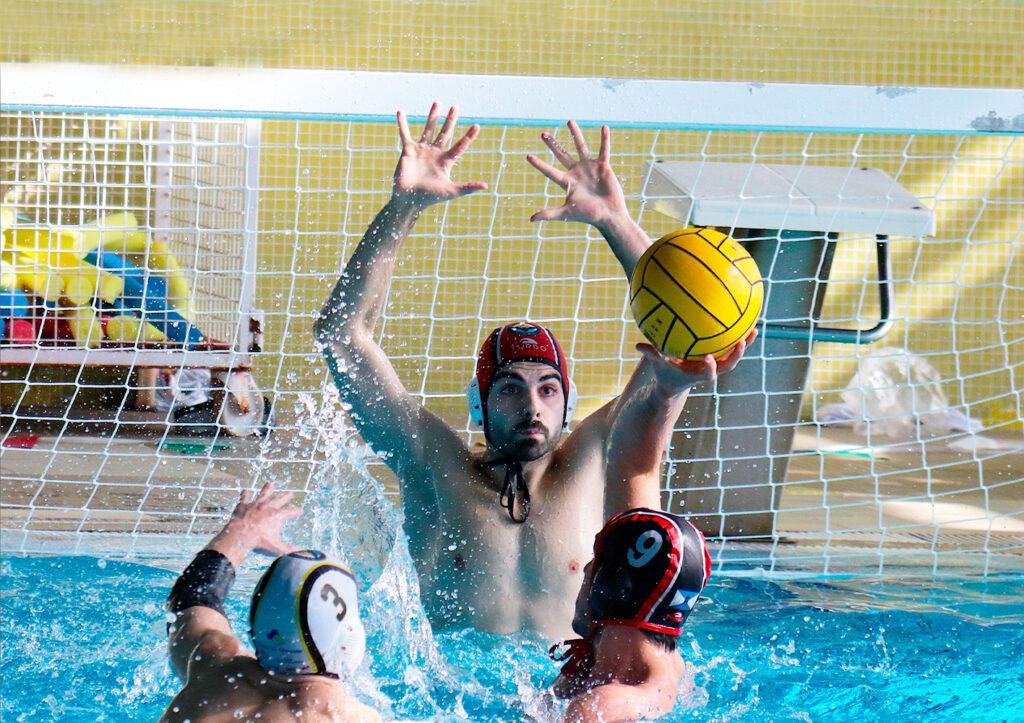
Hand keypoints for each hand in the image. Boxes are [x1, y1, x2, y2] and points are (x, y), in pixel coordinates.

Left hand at [208, 482, 301, 565]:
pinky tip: (245, 491)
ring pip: (263, 494)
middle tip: (290, 494)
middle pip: (280, 499)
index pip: (291, 511)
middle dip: (286, 496)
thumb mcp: (276, 548)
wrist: (240, 537)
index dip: (296, 511)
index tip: (300, 511)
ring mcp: (255, 505)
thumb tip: (301, 553)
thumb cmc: (259, 542)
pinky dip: (245, 495)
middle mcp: (268, 507)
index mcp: (278, 516)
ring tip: (270, 484)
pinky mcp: (243, 505)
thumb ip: (289, 550)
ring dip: (267, 489)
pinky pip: (245, 498)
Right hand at [392, 102, 487, 208]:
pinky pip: (404, 134)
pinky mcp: (408, 150)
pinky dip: (402, 123)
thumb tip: (486, 186)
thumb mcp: (452, 192)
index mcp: (446, 161)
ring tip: (437, 102)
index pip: (460, 146)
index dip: (468, 136)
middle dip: (450, 120)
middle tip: (455, 107)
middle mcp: (435, 153)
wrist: (410, 200)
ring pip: (428, 129)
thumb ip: (468, 187)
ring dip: (433, 116)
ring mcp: (422, 150)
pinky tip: (400, 112)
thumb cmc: (431, 198)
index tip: (477, 126)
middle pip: (445, 133)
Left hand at [526, 121, 629, 228]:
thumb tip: (531, 219)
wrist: (608, 215)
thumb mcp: (566, 213)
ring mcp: (589, 167)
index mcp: (567, 182)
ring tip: (569, 121)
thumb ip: (549, 213)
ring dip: (575, 134)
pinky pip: (603, 150)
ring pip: (580, 147)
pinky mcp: (603, 166)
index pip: (549, 171)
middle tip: (542, 134)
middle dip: (552, 145)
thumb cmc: (588, 215)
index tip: (528, 156)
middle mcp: (576, 172)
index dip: (539, 164)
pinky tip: (604, 128)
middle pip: (562, 155)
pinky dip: (604, 140)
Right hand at [638, 328, 756, 388]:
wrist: (675, 383)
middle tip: (742, 342)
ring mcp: (717, 363)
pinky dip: (737, 334)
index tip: (709, 357)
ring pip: (734, 355)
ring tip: (755, 328)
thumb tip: (636, 345)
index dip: (710, 367)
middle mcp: (711, 370)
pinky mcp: (718, 356)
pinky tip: (742, 317)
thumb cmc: (665, 373)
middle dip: (737, 355)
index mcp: (699, 375)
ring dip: (745, 343)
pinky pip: (730, 344)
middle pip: (729, 365)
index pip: (708, 374)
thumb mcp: (656, 364)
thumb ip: (650, 355)